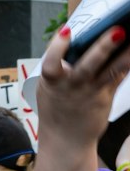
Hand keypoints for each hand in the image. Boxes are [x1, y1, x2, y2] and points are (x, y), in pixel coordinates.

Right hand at [35, 22, 129, 147]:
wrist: (65, 139)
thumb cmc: (56, 107)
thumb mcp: (48, 86)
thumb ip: (59, 65)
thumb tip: (75, 36)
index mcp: (52, 81)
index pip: (51, 62)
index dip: (58, 46)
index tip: (66, 31)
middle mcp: (73, 86)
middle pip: (88, 65)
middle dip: (102, 48)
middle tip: (118, 31)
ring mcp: (91, 92)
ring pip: (110, 71)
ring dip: (124, 55)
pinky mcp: (106, 97)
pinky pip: (119, 77)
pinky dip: (126, 64)